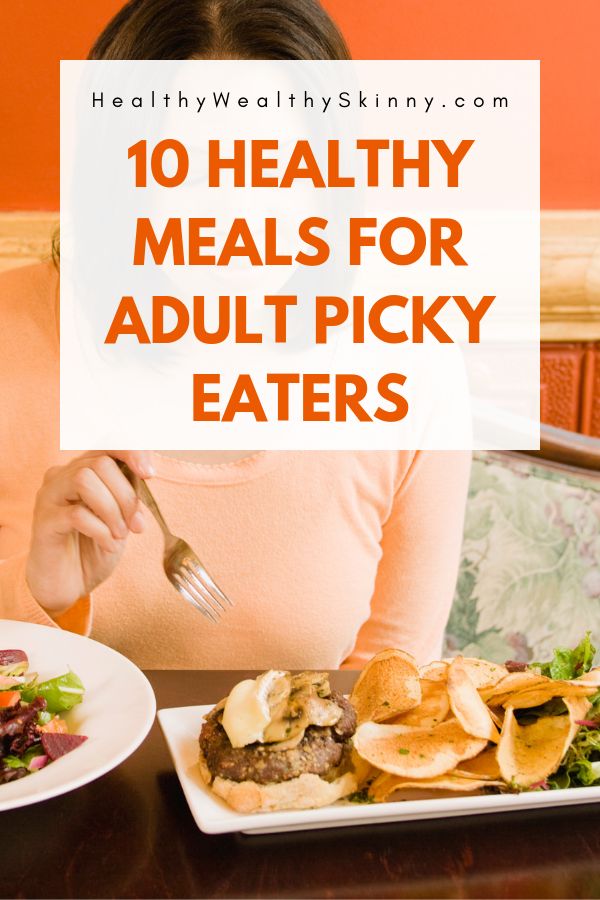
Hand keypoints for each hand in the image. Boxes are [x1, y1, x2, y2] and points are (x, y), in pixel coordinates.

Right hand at [26, 450, 154, 614]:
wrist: (68, 584)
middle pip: (100, 463)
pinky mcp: (43, 520)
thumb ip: (129, 495)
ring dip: (112, 510)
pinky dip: (101, 530)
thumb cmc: (95, 547)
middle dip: (126, 495)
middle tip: (136, 525)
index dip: (131, 451)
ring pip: (84, 480)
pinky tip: (108, 546)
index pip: (107, 442)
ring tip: (120, 535)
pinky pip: (76, 514)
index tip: (149, 474)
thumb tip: (146, 475)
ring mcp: (49, 495)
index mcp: (84, 470)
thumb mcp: (121, 519)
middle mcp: (62, 476)